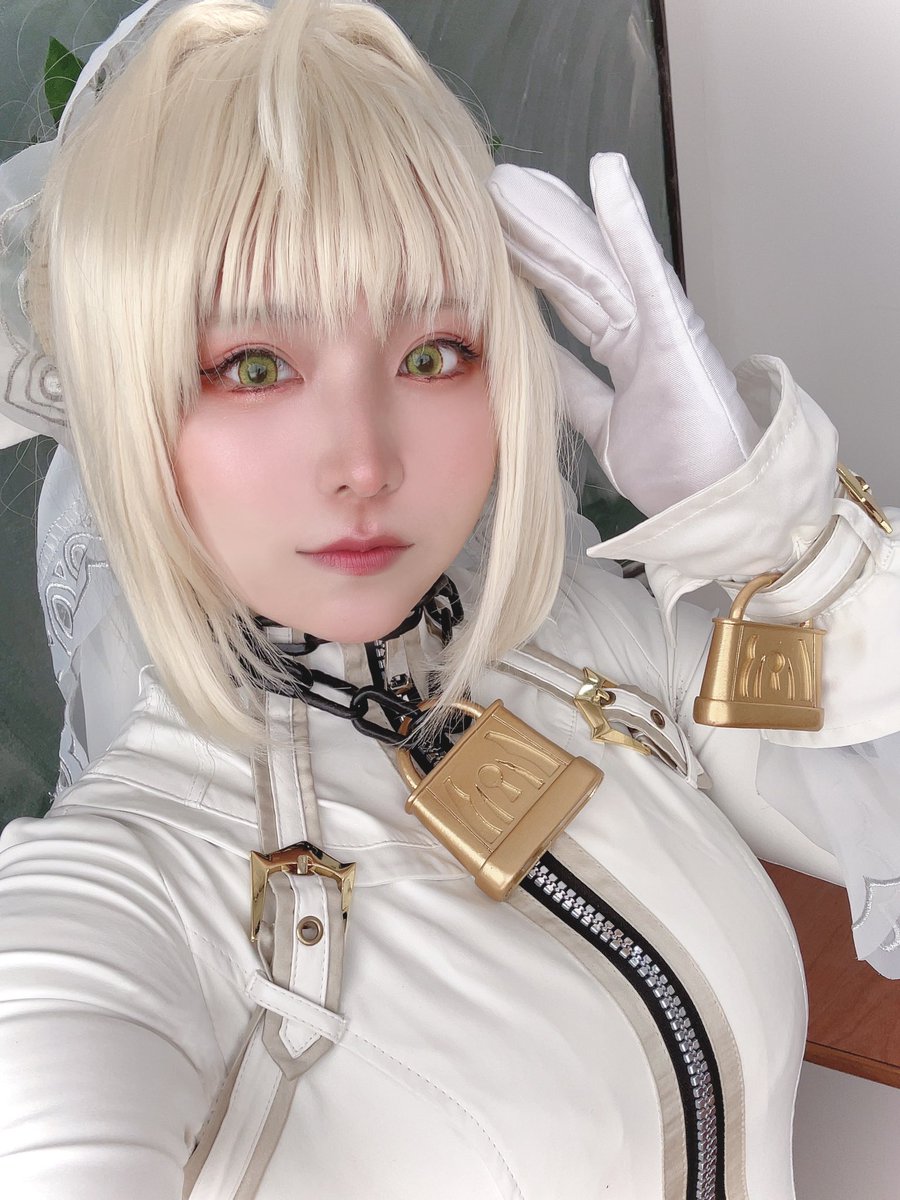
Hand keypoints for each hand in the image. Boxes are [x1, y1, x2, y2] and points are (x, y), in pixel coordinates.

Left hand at [488, 153, 760, 514]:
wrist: (715, 503)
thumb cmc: (676, 470)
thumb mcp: (601, 426)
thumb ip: (573, 390)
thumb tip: (538, 363)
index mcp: (624, 353)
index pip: (566, 298)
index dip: (530, 265)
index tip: (491, 236)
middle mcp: (639, 330)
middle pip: (574, 270)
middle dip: (532, 230)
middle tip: (491, 190)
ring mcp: (658, 324)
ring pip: (596, 260)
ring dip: (557, 217)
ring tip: (516, 180)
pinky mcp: (675, 329)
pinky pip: (646, 267)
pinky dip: (626, 221)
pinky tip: (606, 174)